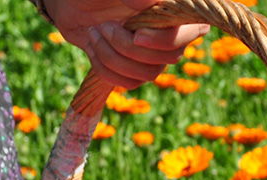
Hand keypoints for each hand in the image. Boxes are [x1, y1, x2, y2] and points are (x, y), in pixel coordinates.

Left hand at [47, 0, 209, 88]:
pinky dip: (106, 68)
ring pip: (149, 74)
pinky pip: (130, 83)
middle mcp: (170, 31)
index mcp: (173, 8)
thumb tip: (149, 2)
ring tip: (94, 32)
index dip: (167, 40)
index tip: (137, 35)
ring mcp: (153, 53)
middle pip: (171, 57)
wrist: (72, 2)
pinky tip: (93, 46)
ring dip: (114, 57)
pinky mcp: (134, 69)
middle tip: (104, 25)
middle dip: (130, 47)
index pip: (194, 29)